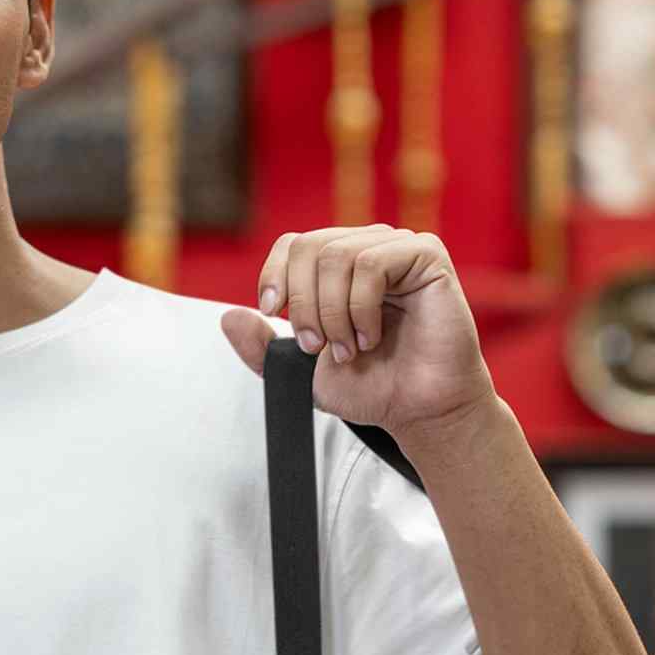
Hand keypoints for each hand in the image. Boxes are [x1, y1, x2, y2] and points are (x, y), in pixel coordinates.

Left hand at [218, 225, 495, 432]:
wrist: (419, 410)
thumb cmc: (373, 387)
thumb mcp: (301, 372)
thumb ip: (263, 348)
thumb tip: (227, 318)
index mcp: (339, 269)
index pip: (294, 244)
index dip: (276, 275)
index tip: (274, 316)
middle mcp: (368, 250)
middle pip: (309, 247)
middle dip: (303, 303)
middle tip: (318, 346)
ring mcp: (398, 249)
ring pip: (336, 255)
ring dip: (333, 311)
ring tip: (350, 348)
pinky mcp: (427, 256)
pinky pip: (373, 262)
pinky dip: (361, 305)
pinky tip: (371, 336)